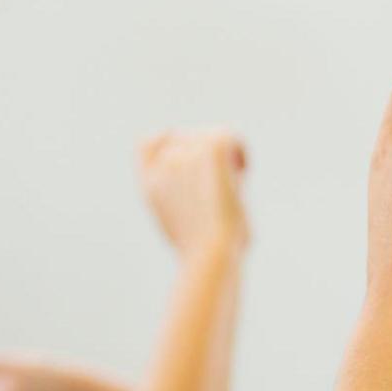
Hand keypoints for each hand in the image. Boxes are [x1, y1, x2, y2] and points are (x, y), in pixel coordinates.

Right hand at [139, 129, 247, 259]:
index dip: (168, 142)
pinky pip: (231, 136)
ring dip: (225, 158)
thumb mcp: (183, 227)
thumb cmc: (204, 254)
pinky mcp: (210, 149)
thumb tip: (209, 186)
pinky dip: (241, 151)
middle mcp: (164, 166)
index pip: (148, 143)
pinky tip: (243, 172)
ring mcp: (185, 155)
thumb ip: (182, 198)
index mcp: (150, 184)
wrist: (210, 254)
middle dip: (205, 156)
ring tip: (230, 185)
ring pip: (211, 137)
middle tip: (220, 186)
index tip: (190, 154)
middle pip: (187, 138)